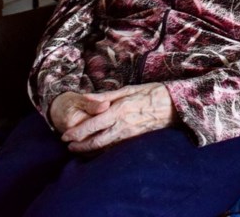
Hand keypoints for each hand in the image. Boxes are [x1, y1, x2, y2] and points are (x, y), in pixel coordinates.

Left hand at [59, 83, 175, 152]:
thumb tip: (85, 97)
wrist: (174, 105)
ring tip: (78, 150)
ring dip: (89, 151)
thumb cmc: (150, 93)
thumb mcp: (127, 89)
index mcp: (118, 111)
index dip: (76, 133)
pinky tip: (97, 150)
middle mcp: (122, 126)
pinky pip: (115, 149)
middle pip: (95, 141)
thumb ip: (105, 96)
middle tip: (68, 147)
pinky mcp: (135, 140)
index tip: (65, 136)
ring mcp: (129, 135)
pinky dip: (103, 151)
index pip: (92, 126)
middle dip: (80, 146)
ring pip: (104, 148)